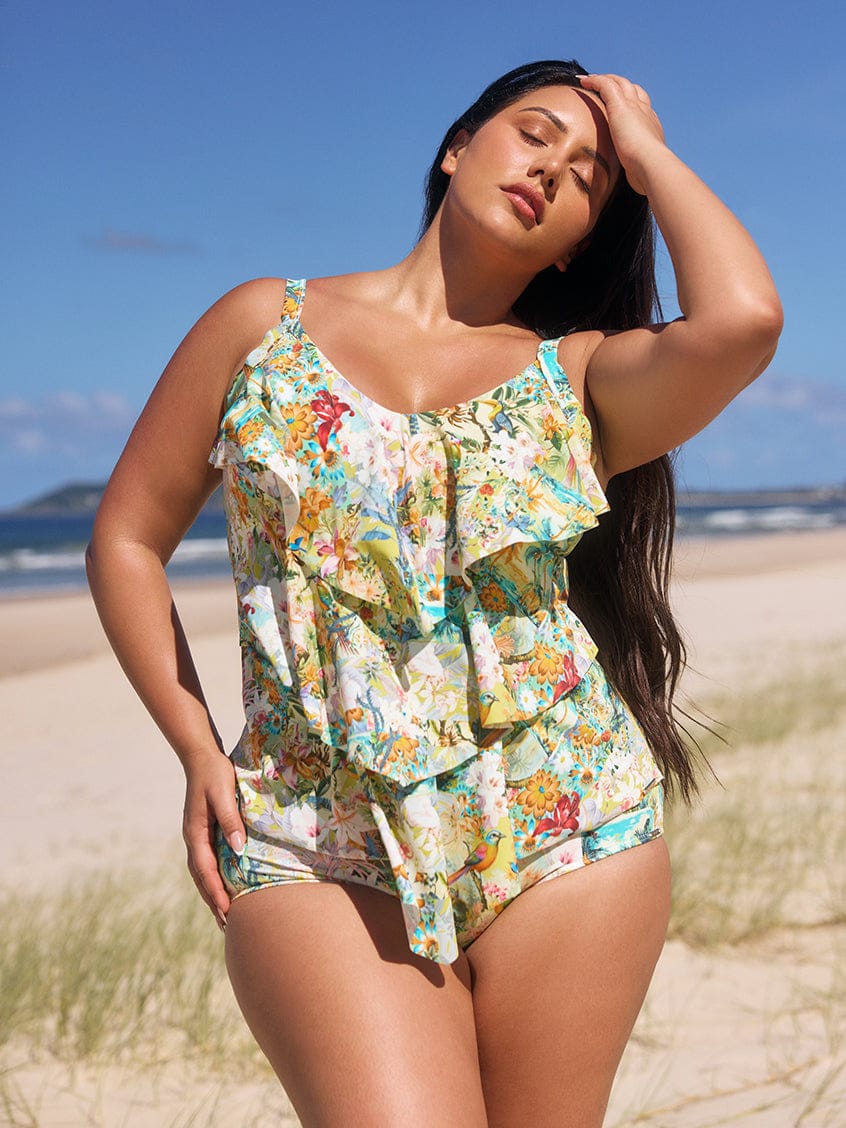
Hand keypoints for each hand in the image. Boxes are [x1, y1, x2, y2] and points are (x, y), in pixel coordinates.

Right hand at [182, 751, 245, 930]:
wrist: (202, 758)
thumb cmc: (215, 774)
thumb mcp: (223, 795)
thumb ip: (230, 821)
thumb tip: (238, 849)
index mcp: (195, 833)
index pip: (205, 870)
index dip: (215, 891)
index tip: (226, 911)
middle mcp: (193, 839)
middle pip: (201, 878)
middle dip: (213, 901)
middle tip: (227, 926)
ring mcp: (196, 837)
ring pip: (202, 873)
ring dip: (212, 894)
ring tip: (225, 916)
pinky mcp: (203, 833)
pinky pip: (207, 863)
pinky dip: (213, 879)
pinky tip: (224, 887)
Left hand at [578, 73, 666, 195]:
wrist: (651, 165)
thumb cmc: (647, 174)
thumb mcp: (642, 170)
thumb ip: (638, 172)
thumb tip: (638, 186)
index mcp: (651, 127)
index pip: (643, 109)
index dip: (632, 105)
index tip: (622, 108)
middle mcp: (645, 112)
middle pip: (634, 90)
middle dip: (621, 86)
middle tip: (606, 86)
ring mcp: (635, 107)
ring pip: (620, 83)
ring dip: (606, 79)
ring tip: (590, 80)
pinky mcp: (621, 105)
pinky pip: (606, 85)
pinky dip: (595, 80)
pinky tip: (583, 81)